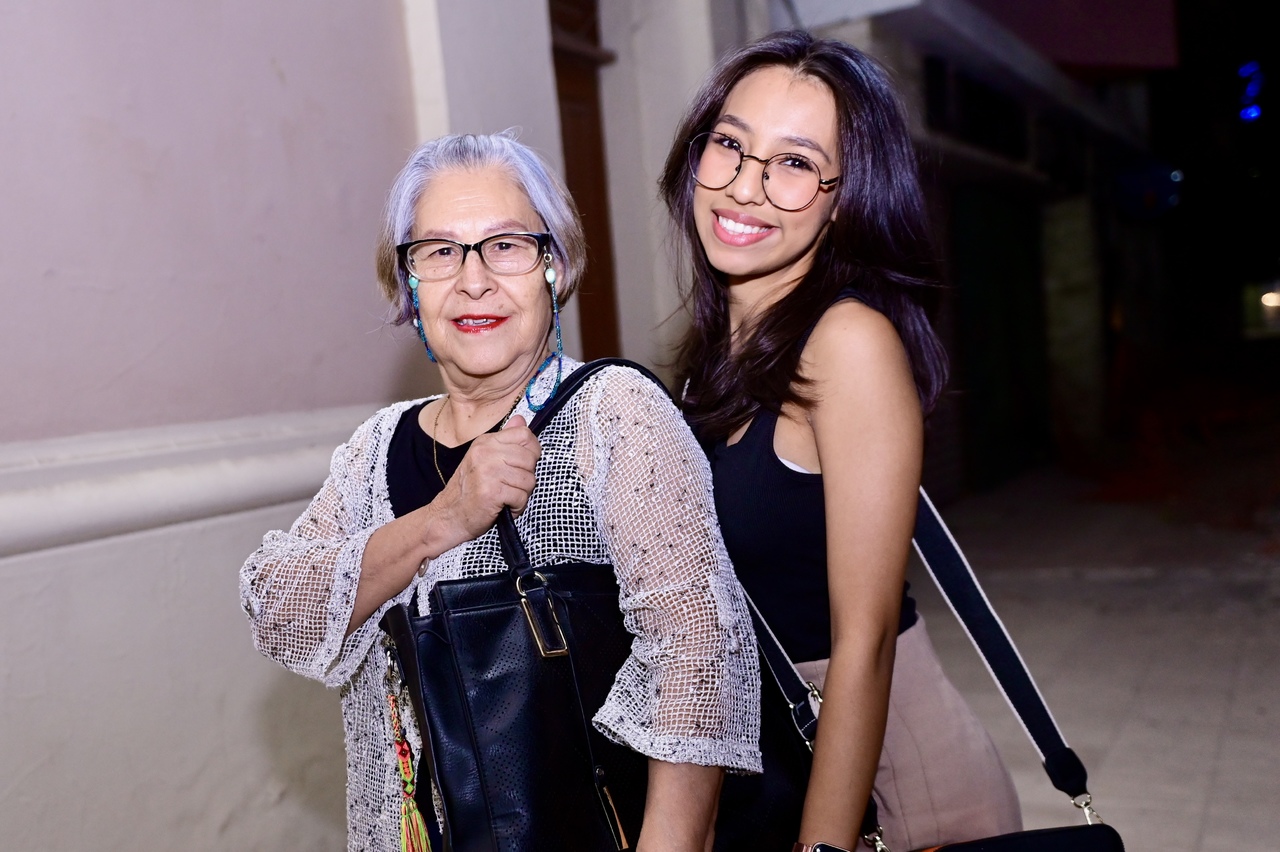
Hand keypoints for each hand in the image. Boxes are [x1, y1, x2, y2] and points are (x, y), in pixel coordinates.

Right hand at [425, 415, 540, 551]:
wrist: (449, 516)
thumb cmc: (470, 490)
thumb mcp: (484, 459)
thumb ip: (505, 440)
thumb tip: (521, 419)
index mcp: (485, 442)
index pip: (524, 434)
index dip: (532, 451)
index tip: (522, 465)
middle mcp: (485, 452)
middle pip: (530, 458)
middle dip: (527, 477)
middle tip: (511, 486)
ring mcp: (488, 471)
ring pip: (529, 480)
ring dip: (522, 494)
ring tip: (506, 497)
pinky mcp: (491, 491)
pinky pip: (521, 497)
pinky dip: (517, 507)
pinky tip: (504, 507)